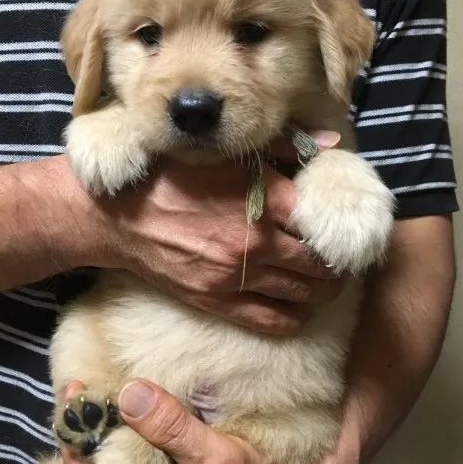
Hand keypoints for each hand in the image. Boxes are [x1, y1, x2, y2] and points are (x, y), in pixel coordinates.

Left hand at [62, 379, 358, 463]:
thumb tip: (128, 393)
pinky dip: (113, 459)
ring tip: (97, 406)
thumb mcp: (214, 455)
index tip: (75, 387)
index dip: (75, 428)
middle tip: (82, 391)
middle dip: (81, 434)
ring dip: (95, 446)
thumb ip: (170, 426)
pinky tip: (122, 434)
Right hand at [84, 130, 343, 334]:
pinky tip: (302, 307)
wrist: (118, 216)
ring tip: (328, 281)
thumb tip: (330, 143)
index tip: (344, 228)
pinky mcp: (218, 301)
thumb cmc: (171, 177)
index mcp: (263, 200)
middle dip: (339, 263)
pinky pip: (274, 320)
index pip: (323, 221)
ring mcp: (236, 277)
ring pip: (305, 295)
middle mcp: (255, 243)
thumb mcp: (225, 152)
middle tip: (342, 258)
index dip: (339, 228)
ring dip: (325, 290)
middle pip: (322, 264)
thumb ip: (282, 148)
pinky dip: (297, 316)